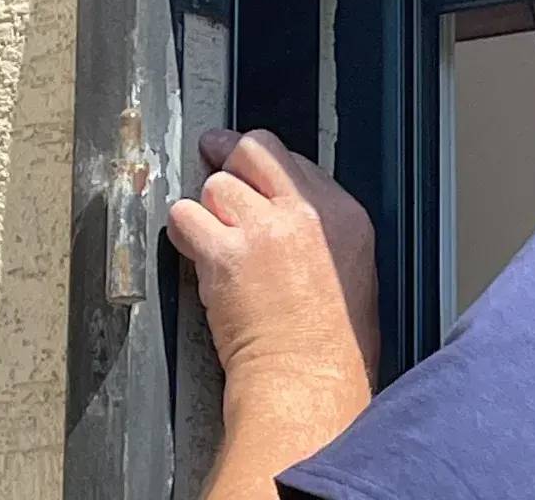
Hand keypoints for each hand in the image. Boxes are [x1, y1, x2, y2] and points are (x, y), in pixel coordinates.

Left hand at [168, 129, 379, 407]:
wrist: (309, 383)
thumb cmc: (333, 347)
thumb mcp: (353, 272)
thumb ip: (322, 230)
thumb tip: (288, 213)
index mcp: (344, 215)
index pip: (296, 161)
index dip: (266, 168)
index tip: (253, 172)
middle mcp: (305, 213)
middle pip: (256, 150)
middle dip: (230, 151)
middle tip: (214, 151)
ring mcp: (263, 230)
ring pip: (216, 184)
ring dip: (207, 205)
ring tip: (210, 231)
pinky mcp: (226, 254)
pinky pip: (186, 215)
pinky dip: (182, 228)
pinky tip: (190, 244)